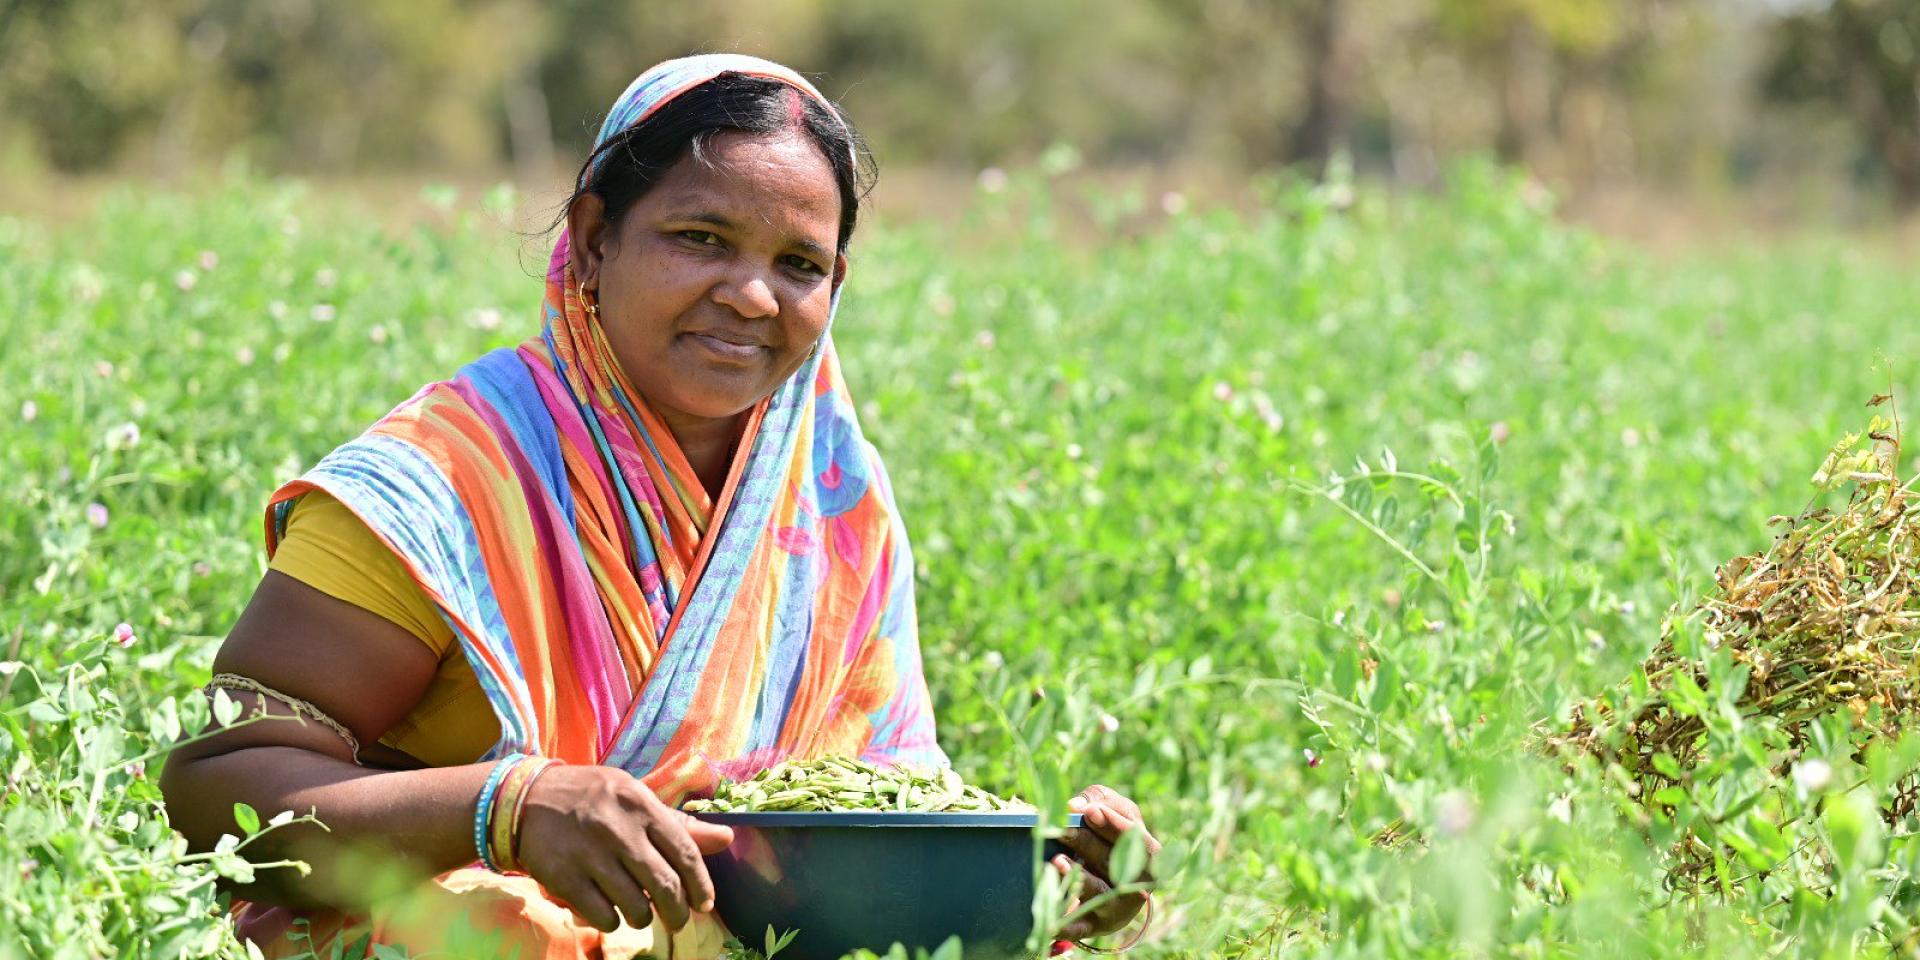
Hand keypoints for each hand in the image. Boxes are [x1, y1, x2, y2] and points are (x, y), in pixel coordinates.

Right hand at [514, 765, 734, 934]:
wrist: (525, 800)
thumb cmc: (592, 798)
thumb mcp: (635, 798)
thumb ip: (679, 823)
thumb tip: (728, 838)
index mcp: (641, 804)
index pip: (685, 852)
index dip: (701, 885)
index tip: (705, 904)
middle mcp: (619, 829)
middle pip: (665, 886)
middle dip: (678, 912)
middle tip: (678, 921)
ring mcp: (590, 855)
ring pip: (635, 906)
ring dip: (643, 918)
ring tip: (641, 914)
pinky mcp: (564, 878)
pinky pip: (603, 916)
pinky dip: (613, 921)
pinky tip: (612, 912)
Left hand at [1052, 784, 1159, 940]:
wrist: (1116, 891)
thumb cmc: (1112, 840)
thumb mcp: (1114, 812)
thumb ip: (1098, 799)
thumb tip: (1075, 805)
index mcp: (1148, 854)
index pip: (1136, 839)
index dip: (1113, 825)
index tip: (1091, 811)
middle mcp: (1137, 883)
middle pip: (1114, 863)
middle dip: (1087, 844)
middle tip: (1062, 828)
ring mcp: (1116, 906)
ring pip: (1099, 893)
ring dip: (1079, 878)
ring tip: (1057, 861)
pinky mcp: (1095, 925)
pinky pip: (1081, 927)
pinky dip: (1067, 926)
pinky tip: (1052, 923)